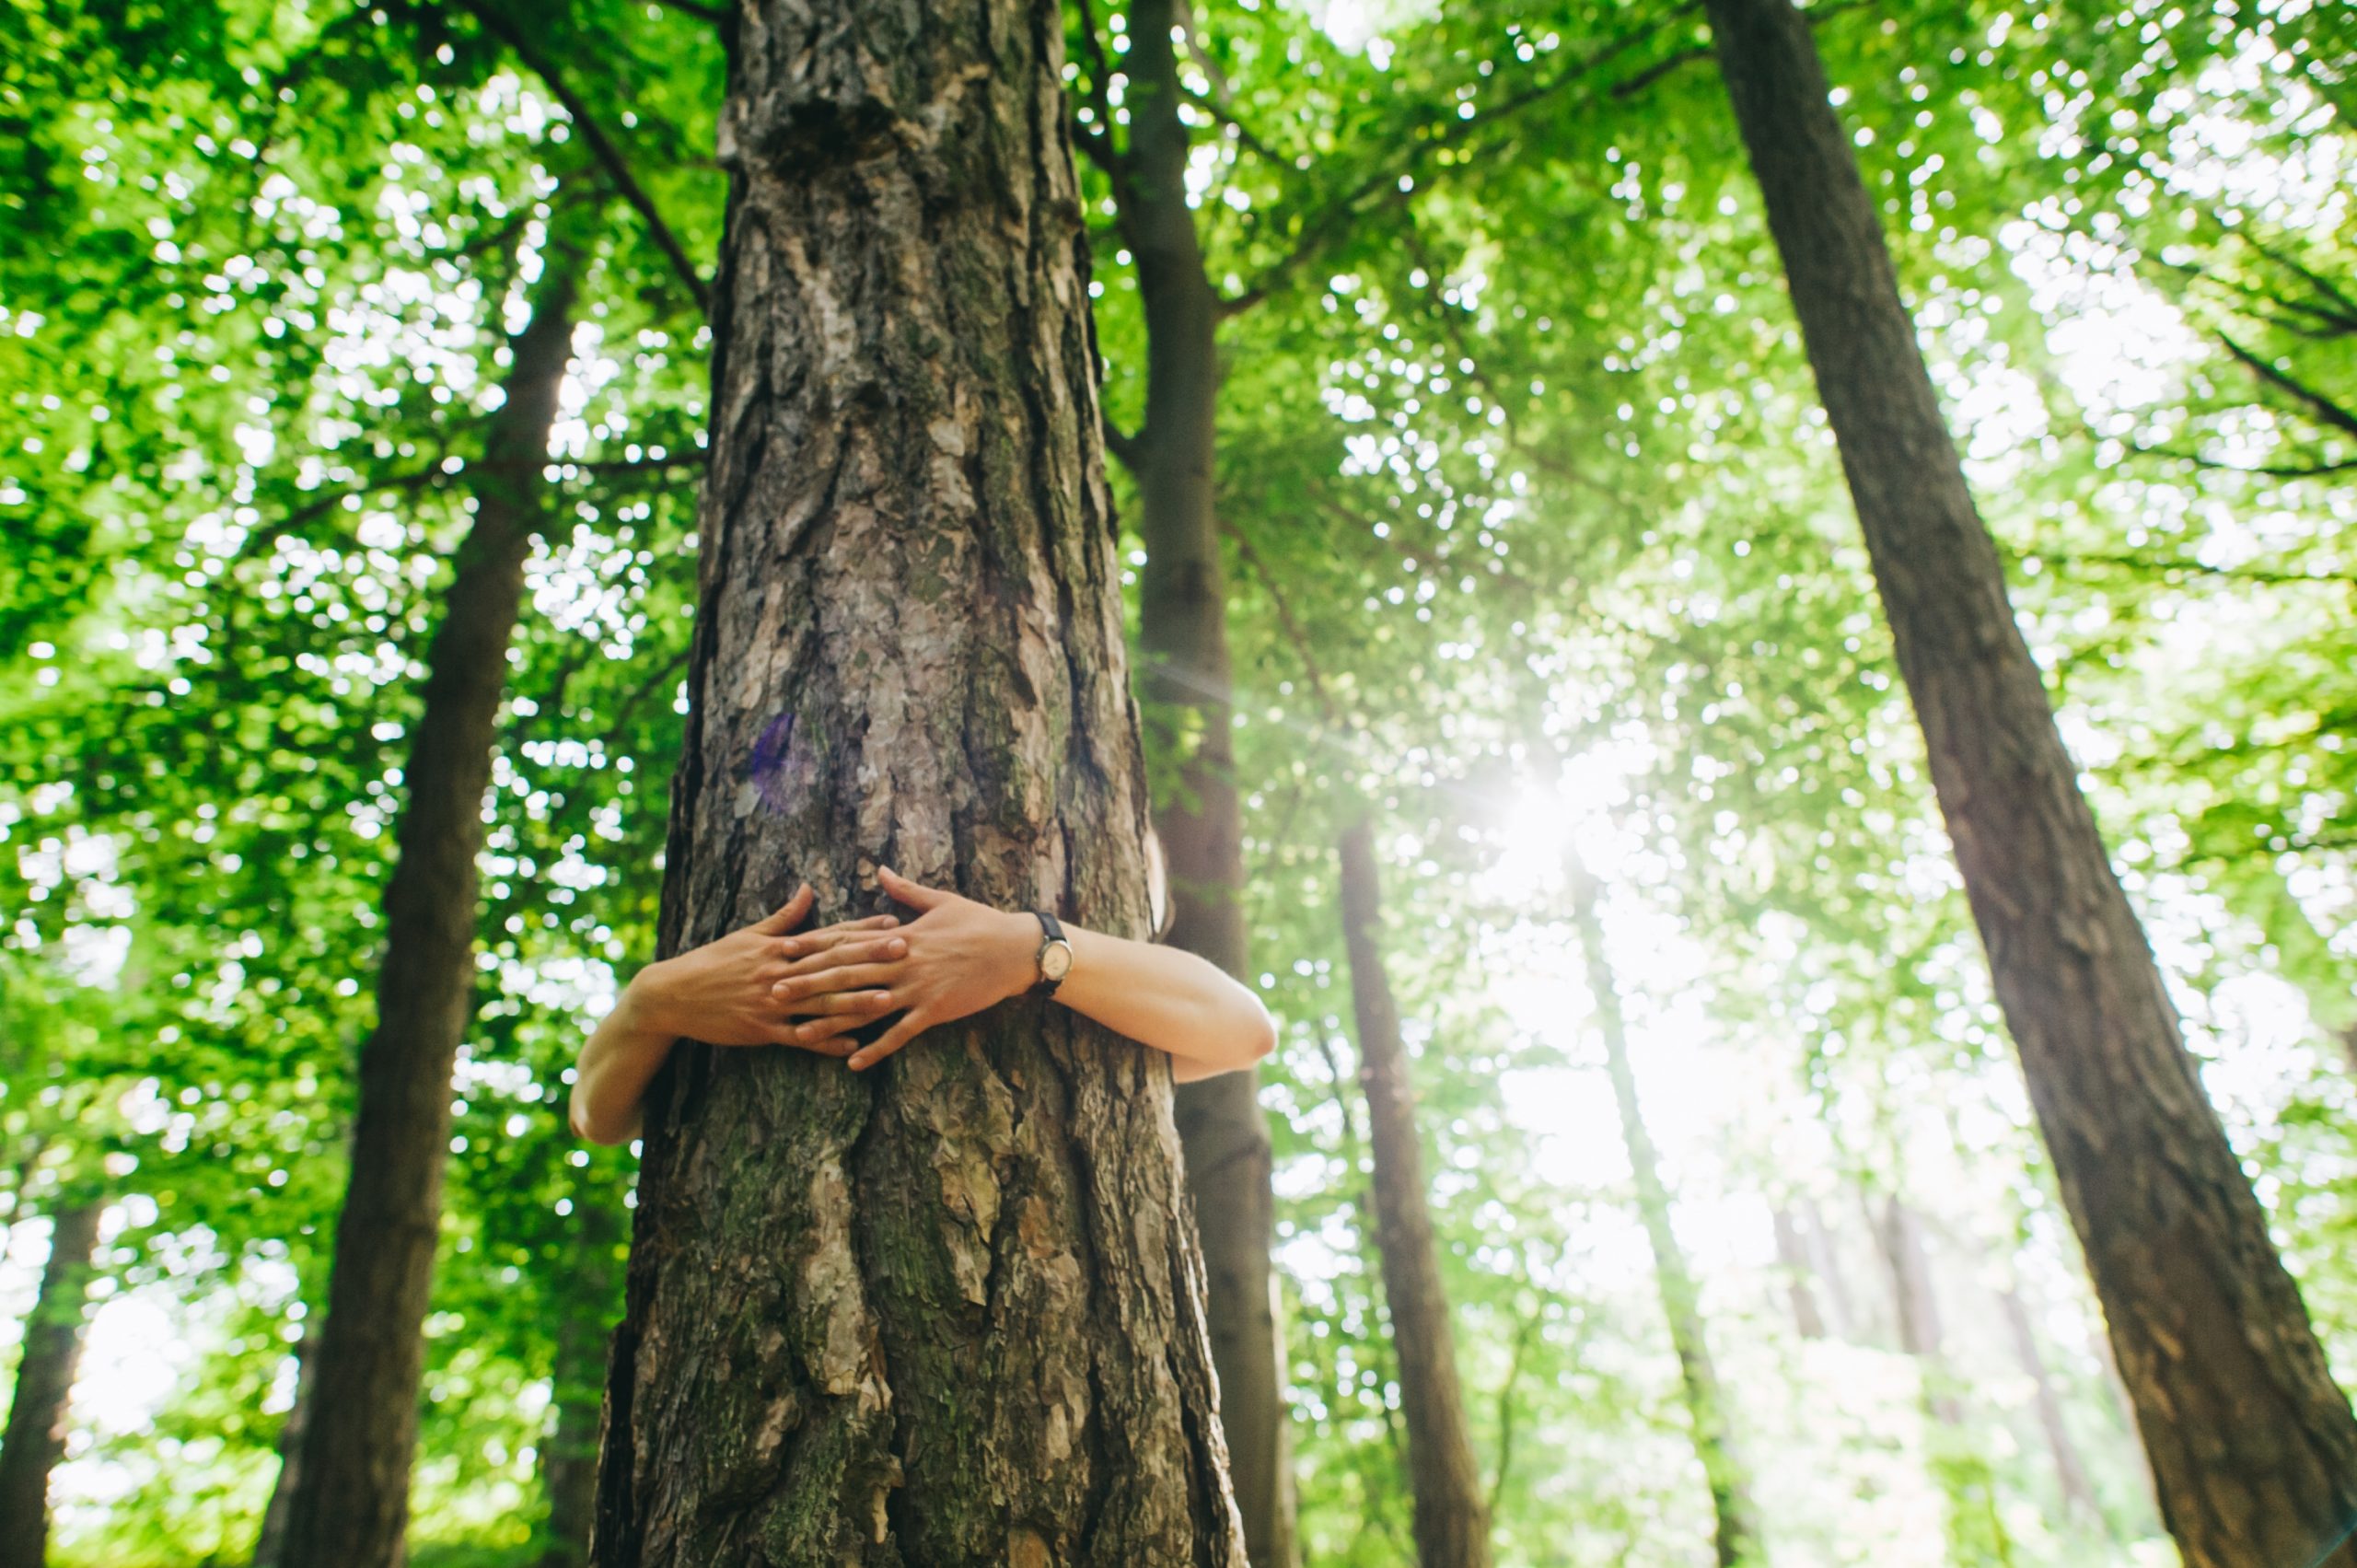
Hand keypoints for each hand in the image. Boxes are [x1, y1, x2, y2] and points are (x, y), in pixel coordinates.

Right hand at [633, 883, 905, 1053]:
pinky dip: (825, 1041)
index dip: (862, 929)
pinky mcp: (762, 1029)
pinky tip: (852, 1044)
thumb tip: (808, 888)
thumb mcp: (748, 935)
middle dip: (871, 958)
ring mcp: (772, 1002)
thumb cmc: (713, 961)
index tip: (893, 922)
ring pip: (821, 1001)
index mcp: (779, 947)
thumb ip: (783, 916)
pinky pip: (799, 1037)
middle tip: (906, 951)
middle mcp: (780, 972)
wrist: (673, 995)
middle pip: (832, 964)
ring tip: (889, 999)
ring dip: (856, 1001)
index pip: (828, 935)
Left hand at [770, 866, 1037, 1070]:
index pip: (847, 941)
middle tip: (773, 991)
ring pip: (865, 1007)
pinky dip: (875, 1049)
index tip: (783, 950)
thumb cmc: (979, 922)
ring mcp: (917, 988)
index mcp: (900, 935)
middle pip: (845, 974)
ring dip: (831, 1021)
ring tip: (799, 1033)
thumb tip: (879, 869)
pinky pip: (899, 1033)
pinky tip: (852, 1062)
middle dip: (807, 983)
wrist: (1016, 949)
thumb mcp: (940, 900)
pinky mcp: (935, 1010)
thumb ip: (904, 890)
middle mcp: (902, 962)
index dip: (813, 946)